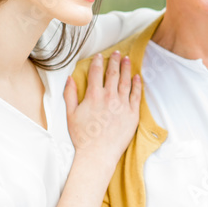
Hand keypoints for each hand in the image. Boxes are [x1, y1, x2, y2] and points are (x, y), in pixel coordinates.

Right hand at [63, 51, 141, 165]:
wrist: (98, 153)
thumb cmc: (83, 136)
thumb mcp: (71, 114)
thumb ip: (70, 94)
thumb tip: (70, 78)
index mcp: (93, 96)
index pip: (96, 72)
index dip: (98, 62)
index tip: (100, 56)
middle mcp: (109, 97)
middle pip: (113, 73)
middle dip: (115, 61)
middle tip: (118, 53)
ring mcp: (122, 105)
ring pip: (126, 81)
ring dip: (126, 69)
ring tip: (128, 60)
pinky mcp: (132, 114)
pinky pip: (136, 95)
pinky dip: (137, 85)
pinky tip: (137, 77)